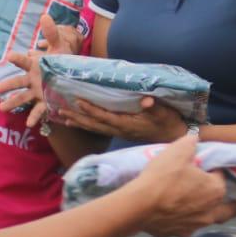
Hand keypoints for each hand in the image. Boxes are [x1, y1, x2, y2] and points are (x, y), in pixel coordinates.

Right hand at [0, 15, 85, 126]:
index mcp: (34, 65)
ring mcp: (37, 92)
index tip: (9, 56)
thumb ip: (52, 34)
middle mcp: (33, 79)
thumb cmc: (62, 60)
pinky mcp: (45, 102)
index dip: (18, 58)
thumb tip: (45, 15)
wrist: (71, 76)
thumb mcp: (59, 47)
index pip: (24, 61)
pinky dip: (33, 117)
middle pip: (18, 82)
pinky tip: (29, 124)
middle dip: (8, 85)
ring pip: (23, 98)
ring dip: (13, 103)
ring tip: (2, 109)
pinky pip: (38, 110)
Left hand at [51, 95, 188, 143]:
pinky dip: (89, 124)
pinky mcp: (122, 131)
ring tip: (64, 117)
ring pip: (95, 128)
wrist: (175, 137)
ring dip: (80, 122)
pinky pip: (101, 128)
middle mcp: (120, 130)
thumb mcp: (164, 113)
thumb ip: (154, 107)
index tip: (78, 101)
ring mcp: (120, 132)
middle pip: (94, 125)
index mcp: (127, 124)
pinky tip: (81, 121)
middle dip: (78, 117)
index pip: (105, 116)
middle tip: (60, 110)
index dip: (91, 109)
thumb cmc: (169, 123)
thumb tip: (146, 100)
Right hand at [126, 135, 235, 236]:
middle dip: (232, 204)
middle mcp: (210, 212)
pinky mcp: (177, 234)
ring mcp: (194, 226)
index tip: (202, 167)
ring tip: (197, 206)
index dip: (213, 170)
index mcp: (215, 190)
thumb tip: (195, 139)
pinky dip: (184, 221)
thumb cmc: (163, 177)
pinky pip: (186, 227)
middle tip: (230, 200)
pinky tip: (175, 215)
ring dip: (206, 213)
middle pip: (228, 210)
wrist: (138, 206)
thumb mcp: (178, 150)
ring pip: (207, 220)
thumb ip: (190, 142)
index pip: (221, 177)